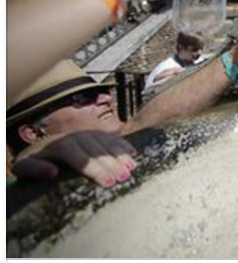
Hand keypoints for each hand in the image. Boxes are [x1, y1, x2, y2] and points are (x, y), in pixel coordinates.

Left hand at [12, 131, 137, 187]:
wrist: (43, 146)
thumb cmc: (36, 162)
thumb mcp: (25, 167)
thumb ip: (34, 169)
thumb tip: (52, 172)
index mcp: (60, 145)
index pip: (81, 158)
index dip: (96, 170)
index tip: (108, 182)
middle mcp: (76, 136)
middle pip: (97, 151)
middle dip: (112, 165)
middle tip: (125, 178)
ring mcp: (88, 133)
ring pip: (107, 143)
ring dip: (121, 155)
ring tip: (132, 168)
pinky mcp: (96, 133)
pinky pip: (113, 137)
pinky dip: (124, 145)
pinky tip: (134, 153)